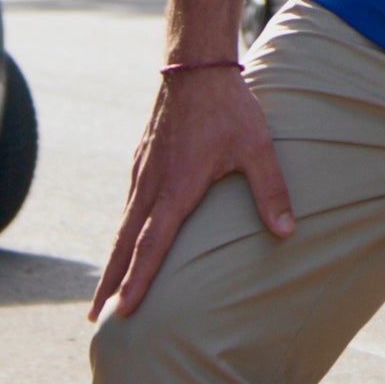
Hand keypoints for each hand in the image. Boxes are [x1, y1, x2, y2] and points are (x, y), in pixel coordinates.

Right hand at [89, 68, 294, 320]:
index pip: (151, 244)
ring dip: (113, 258)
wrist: (196, 65)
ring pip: (123, 224)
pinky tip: (125, 240)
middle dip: (110, 282)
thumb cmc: (229, 107)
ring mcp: (143, 171)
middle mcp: (151, 184)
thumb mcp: (257, 147)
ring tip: (105, 290)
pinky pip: (129, 203)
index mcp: (176, 187)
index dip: (138, 279)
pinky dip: (122, 230)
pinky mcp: (143, 159)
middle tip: (96, 318)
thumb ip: (271, 190)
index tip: (121, 311)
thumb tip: (288, 231)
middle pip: (124, 243)